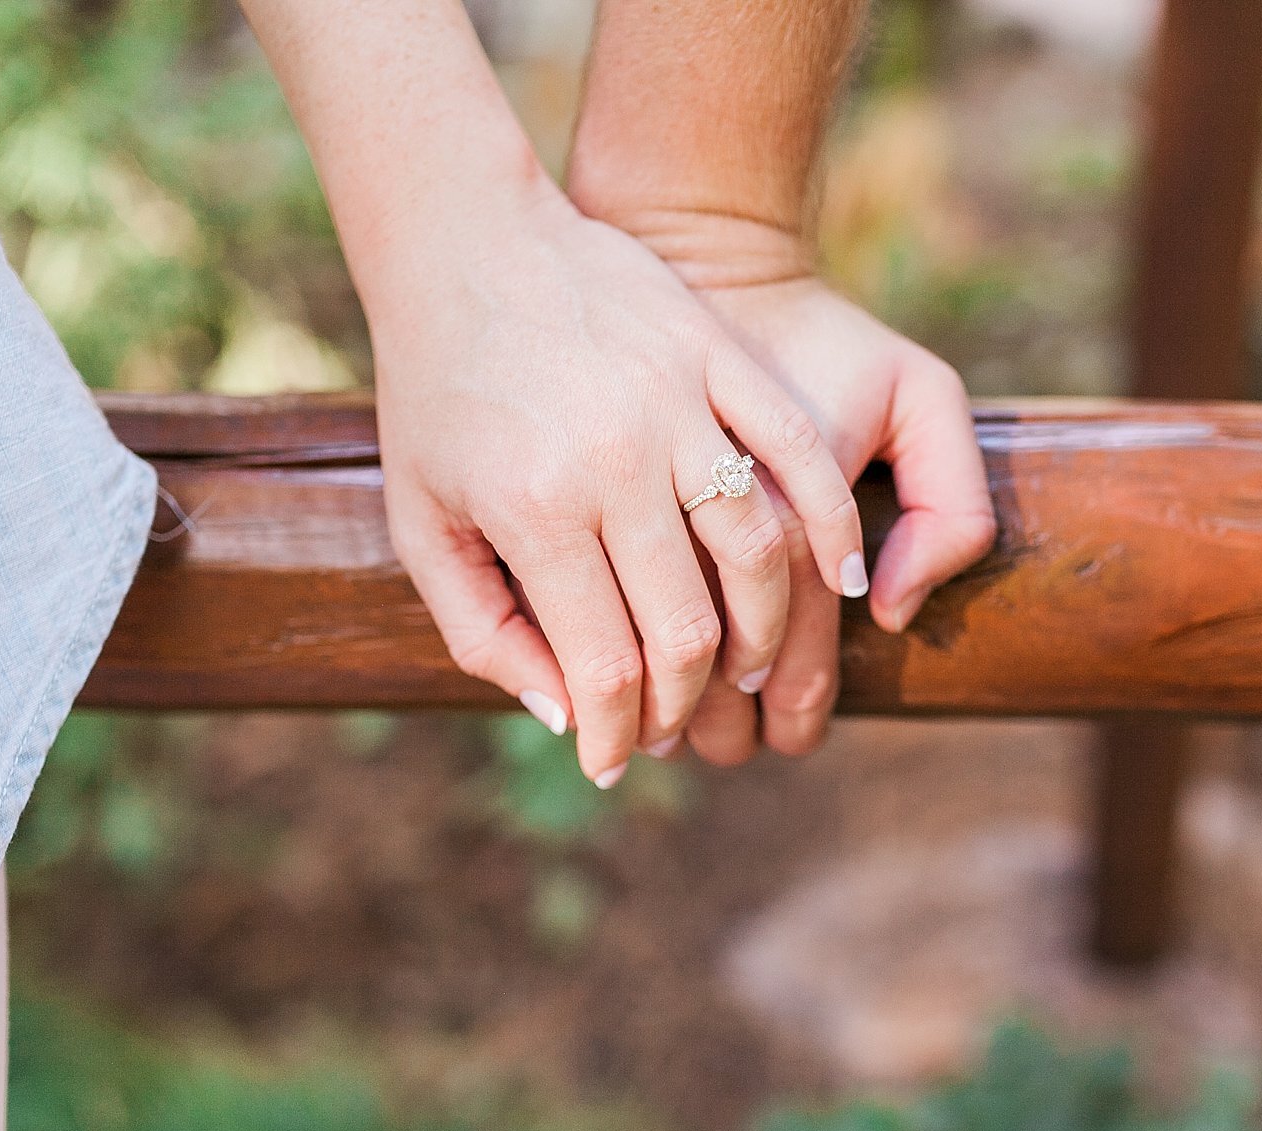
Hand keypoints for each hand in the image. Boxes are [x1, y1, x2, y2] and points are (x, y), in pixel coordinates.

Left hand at [369, 187, 868, 784]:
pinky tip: (840, 582)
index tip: (612, 758)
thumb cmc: (435, 395)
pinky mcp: (717, 359)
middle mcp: (613, 461)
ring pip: (756, 555)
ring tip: (749, 673)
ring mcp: (676, 404)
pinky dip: (830, 529)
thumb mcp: (421, 522)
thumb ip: (483, 632)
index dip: (614, 732)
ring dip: (764, 637)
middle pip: (686, 629)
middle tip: (669, 727)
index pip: (604, 665)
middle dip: (682, 705)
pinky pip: (798, 458)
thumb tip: (568, 718)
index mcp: (534, 509)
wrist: (465, 242)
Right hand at [611, 226, 995, 763]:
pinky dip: (597, 646)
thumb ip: (958, 504)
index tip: (792, 737)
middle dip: (723, 729)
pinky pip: (588, 596)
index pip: (800, 652)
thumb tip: (886, 612)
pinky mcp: (580, 492)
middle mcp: (713, 514)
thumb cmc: (824, 336)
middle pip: (718, 666)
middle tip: (728, 751)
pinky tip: (608, 672)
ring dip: (661, 705)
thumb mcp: (923, 394)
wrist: (696, 249)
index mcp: (795, 508)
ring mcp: (639, 502)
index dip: (797, 706)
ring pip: (650, 646)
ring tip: (672, 734)